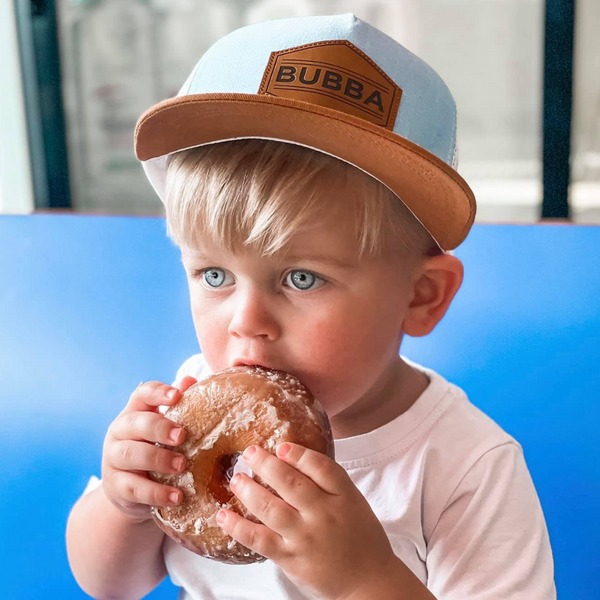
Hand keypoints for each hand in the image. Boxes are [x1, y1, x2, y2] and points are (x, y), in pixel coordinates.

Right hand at [101, 376, 196, 522]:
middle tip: (182, 436)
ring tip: (182, 466)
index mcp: (135, 412)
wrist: (131, 492)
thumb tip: (190, 380)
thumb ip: (179, 406)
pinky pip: (134, 488)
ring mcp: (113, 459)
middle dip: (159, 427)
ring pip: (131, 455)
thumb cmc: (156, 450)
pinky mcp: (115, 486)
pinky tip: (176, 496)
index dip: (158, 392)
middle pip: (135, 423)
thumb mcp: (166, 429)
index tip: (176, 396)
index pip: (143, 394)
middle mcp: (119, 432)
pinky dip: (156, 492)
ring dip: (159, 460)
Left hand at [216, 443, 398, 599]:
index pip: (321, 467)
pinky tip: (224, 515)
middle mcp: (324, 514)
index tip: (282, 446)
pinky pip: (259, 539)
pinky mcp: (290, 558)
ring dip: (248, 490)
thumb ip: (328, 482)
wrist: (369, 582)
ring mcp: (305, 537)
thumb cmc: (360, 537)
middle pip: (291, 483)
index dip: (299, 454)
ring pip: (270, 508)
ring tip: (236, 479)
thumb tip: (292, 456)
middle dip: (266, 464)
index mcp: (344, 496)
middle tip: (249, 453)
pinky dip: (238, 526)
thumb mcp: (353, 501)